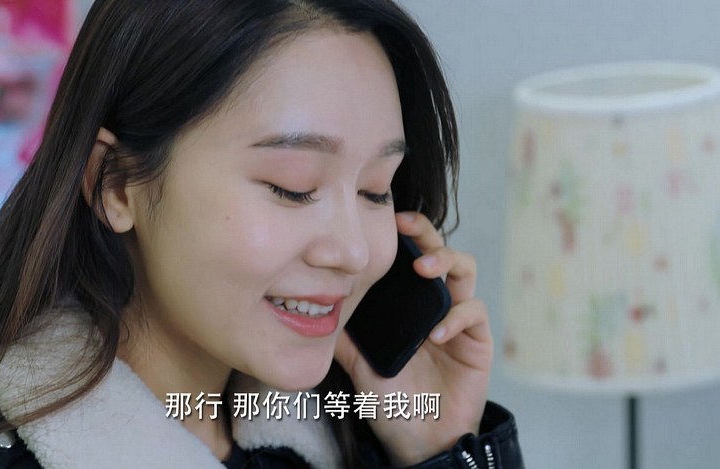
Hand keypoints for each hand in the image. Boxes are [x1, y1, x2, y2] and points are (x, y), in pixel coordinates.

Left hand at [334, 211, 492, 465]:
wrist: (420, 442)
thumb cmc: (391, 402)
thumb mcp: (359, 365)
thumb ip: (345, 336)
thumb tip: (316, 309)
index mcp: (407, 305)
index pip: (408, 257)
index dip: (402, 234)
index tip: (385, 218)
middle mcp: (434, 305)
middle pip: (439, 251)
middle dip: (425, 233)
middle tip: (407, 226)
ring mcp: (458, 321)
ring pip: (464, 270)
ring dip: (446, 261)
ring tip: (423, 269)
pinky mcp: (477, 342)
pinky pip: (474, 313)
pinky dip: (455, 317)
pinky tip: (436, 334)